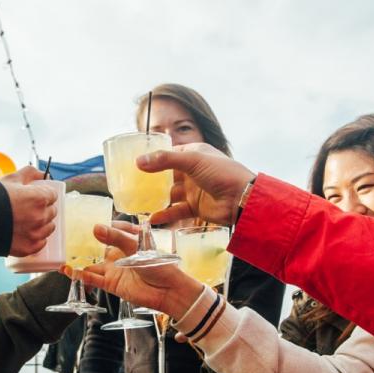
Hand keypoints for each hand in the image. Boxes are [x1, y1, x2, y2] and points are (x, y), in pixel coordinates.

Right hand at [0, 166, 58, 256]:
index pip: (53, 195)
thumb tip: (45, 175)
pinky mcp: (28, 247)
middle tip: (28, 209)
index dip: (44, 195)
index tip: (36, 197)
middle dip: (43, 209)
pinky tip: (24, 234)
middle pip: (52, 212)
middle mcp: (40, 217)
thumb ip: (31, 173)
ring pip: (49, 228)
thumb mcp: (11, 179)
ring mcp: (35, 234)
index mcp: (39, 198)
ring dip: (42, 224)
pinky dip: (35, 239)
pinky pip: (41, 243)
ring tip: (26, 222)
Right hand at [76, 222, 203, 319]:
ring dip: (77, 262)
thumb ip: (116, 238)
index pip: (109, 228)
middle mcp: (118, 253)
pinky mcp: (112, 284)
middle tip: (64, 239)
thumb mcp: (137, 247)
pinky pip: (93, 279)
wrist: (168, 291)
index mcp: (127, 240)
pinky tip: (70, 272)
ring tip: (61, 257)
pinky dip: (81, 276)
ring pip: (91, 264)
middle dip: (81, 245)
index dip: (97, 225)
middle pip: (96, 247)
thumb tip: (95, 228)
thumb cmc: (159, 265)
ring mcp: (114, 269)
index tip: (80, 220)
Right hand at [136, 142, 254, 225]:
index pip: (169, 153)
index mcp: (193, 154)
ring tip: (137, 203)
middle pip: (167, 175)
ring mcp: (193, 190)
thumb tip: (138, 162)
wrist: (241, 198)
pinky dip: (165, 215)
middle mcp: (192, 171)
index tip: (134, 162)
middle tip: (131, 184)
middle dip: (151, 180)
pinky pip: (176, 211)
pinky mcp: (195, 207)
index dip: (153, 157)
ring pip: (169, 194)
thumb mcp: (192, 160)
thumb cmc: (221, 173)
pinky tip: (152, 219)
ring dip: (156, 199)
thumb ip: (165, 161)